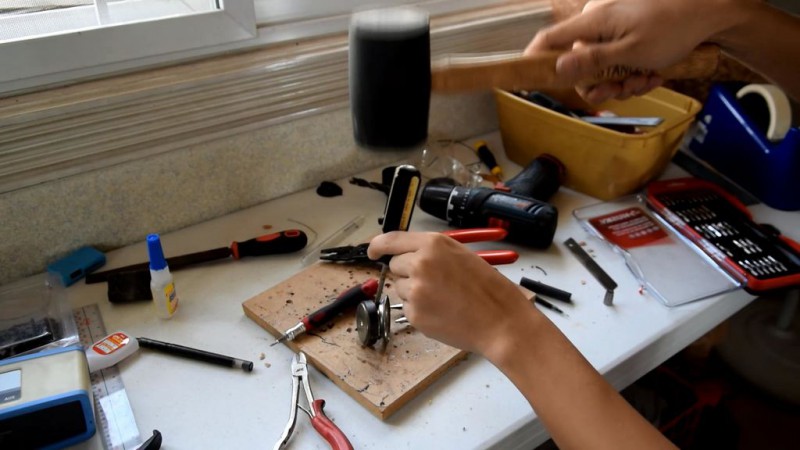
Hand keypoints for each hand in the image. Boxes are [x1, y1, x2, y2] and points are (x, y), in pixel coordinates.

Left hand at [367, 231, 532, 355]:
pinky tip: (442, 311)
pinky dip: (420, 310)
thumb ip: (431, 252)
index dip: (378, 246)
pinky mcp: (415, 314)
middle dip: (407, 272)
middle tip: (434, 282)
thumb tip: (405, 254)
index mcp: (433, 245)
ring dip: (414, 292)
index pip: (390, 240)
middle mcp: (420, 264)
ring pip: (400, 287)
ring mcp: (415, 290)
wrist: (500, 321)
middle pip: (395, 265)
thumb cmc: (487, 289)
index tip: (373, 251)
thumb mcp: (460, 255)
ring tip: (443, 298)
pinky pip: (407, 307)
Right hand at [526, 0, 715, 102]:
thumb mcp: (632, 52)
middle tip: (621, 90)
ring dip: (622, 81)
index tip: (527, 80)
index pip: (550, 39)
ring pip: (601, 67)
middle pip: (578, 64)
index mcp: (593, 21)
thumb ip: (592, 62)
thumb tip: (557, 68)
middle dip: (600, 84)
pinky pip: (617, 61)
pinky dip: (633, 71)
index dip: (534, 59)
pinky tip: (652, 72)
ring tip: (646, 78)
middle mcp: (598, 23)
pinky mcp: (627, 34)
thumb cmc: (674, 27)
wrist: (711, 12)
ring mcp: (613, 28)